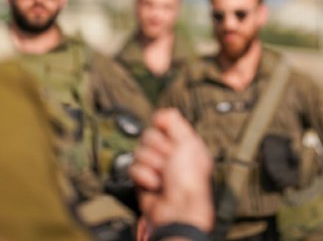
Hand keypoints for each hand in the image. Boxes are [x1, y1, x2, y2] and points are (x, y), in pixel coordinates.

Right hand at [130, 108, 213, 232]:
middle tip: (170, 162)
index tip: (173, 140)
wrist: (178, 207)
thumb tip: (157, 114)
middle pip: (147, 136)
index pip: (162, 123)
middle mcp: (168, 153)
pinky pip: (133, 168)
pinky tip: (155, 184)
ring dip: (152, 164)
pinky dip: (145, 176)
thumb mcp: (188, 142)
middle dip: (158, 149)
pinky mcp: (142, 180)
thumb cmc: (189, 178)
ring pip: (139, 152)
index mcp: (182, 143)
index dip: (165, 132)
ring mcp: (154, 167)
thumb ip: (173, 120)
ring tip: (163, 176)